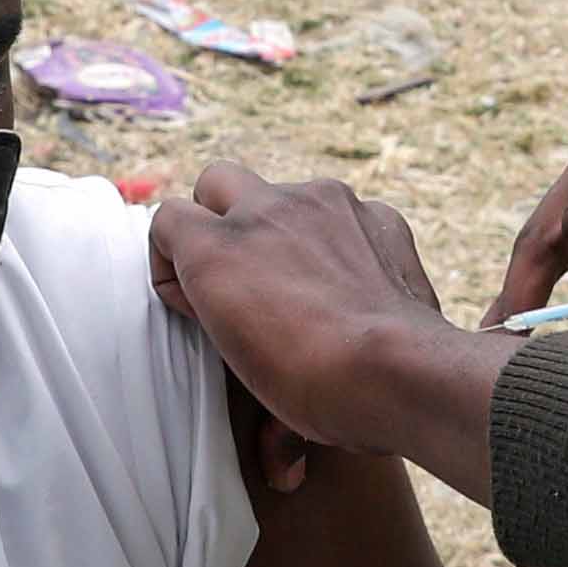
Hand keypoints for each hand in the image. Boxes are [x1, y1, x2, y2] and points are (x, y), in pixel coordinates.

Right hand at [146, 162, 470, 486]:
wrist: (399, 372)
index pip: (167, 221)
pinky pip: (345, 214)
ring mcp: (327, 204)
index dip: (175, 264)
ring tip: (302, 284)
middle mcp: (267, 208)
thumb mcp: (242, 369)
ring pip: (285, 194)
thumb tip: (249, 382)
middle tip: (238, 273)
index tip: (195, 303)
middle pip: (216, 181)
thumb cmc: (314, 385)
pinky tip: (351, 285)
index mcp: (218, 248)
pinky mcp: (377, 215)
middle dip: (219, 218)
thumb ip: (221, 324)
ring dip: (283, 229)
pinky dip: (341, 240)